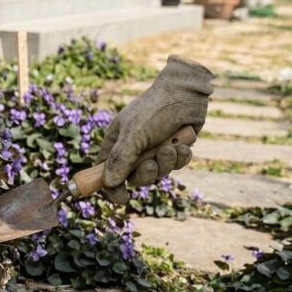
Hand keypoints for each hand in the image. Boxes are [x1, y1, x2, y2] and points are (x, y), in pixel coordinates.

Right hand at [97, 55, 212, 202]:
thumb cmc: (154, 109)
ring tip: (171, 147)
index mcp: (116, 142)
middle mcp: (133, 148)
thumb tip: (108, 184)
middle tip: (152, 163)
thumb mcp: (133, 134)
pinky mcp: (173, 147)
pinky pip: (175, 164)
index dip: (111, 187)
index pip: (106, 172)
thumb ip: (120, 160)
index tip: (121, 198)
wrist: (186, 93)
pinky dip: (180, 157)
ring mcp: (154, 148)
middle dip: (146, 173)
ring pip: (158, 172)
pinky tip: (183, 144)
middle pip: (134, 177)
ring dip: (166, 162)